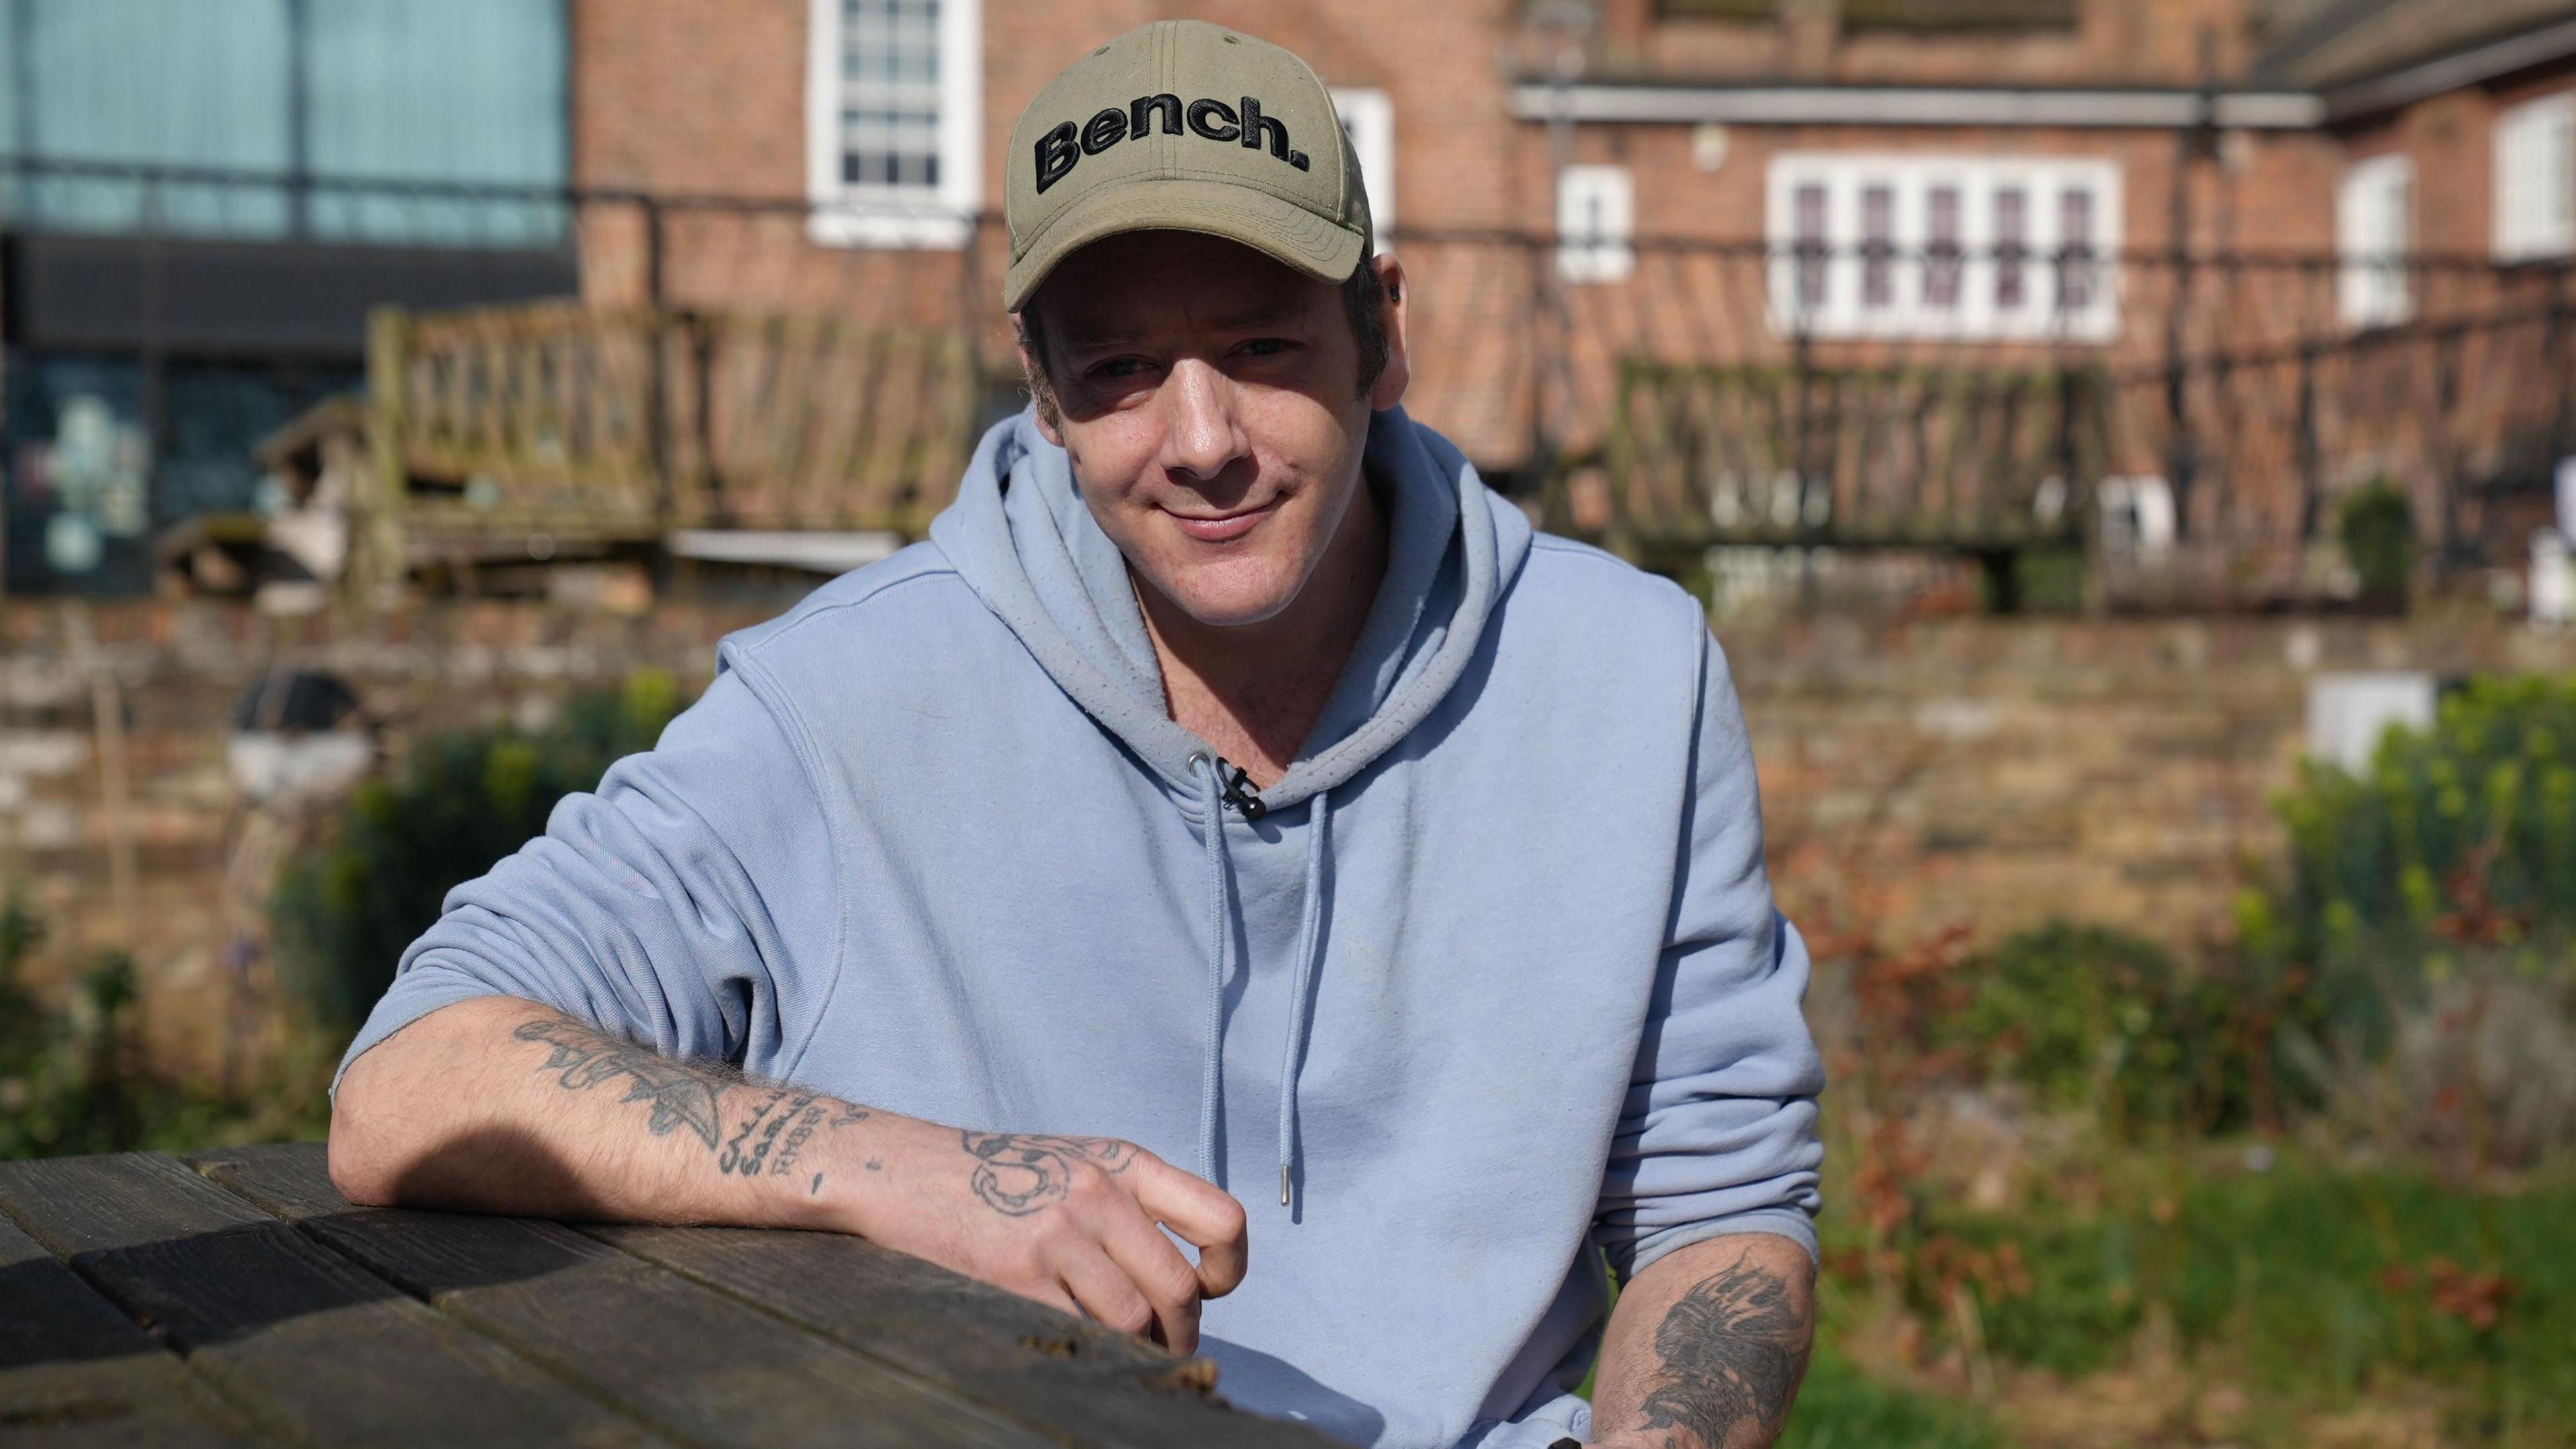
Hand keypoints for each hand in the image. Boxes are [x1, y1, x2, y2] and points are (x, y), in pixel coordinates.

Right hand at [833, 1118, 1247, 1353]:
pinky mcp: (1018, 1272)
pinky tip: (1076, 1344)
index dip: (1228, 1268)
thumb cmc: (997, 1179)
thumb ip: (1132, 1206)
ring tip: (1124, 1354)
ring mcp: (1059, 1233)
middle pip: (1179, 1288)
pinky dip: (1090, 1350)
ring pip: (1135, 1319)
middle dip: (1180, 1332)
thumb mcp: (1077, 1165)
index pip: (1221, 1218)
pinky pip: (1081, 1330)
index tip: (1209, 1291)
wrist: (904, 1171)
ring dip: (1138, 1350)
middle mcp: (1099, 1192)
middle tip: (1163, 1346)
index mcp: (1125, 1163)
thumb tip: (1187, 1282)